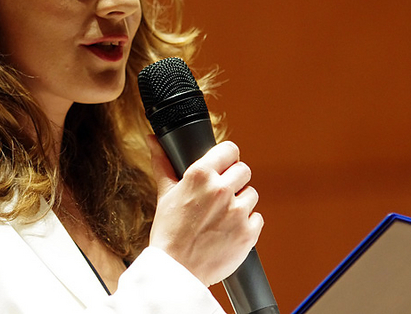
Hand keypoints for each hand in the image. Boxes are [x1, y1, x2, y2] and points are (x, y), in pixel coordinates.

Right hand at [147, 136, 263, 285]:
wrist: (177, 270)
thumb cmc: (168, 233)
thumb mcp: (164, 194)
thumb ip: (162, 163)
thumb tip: (153, 140)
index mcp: (200, 175)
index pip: (230, 150)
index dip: (227, 158)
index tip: (224, 166)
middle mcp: (221, 190)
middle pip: (244, 170)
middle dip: (234, 180)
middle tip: (221, 195)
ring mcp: (237, 212)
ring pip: (252, 194)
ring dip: (241, 202)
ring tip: (222, 216)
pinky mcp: (248, 233)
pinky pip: (257, 218)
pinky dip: (246, 224)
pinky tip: (228, 230)